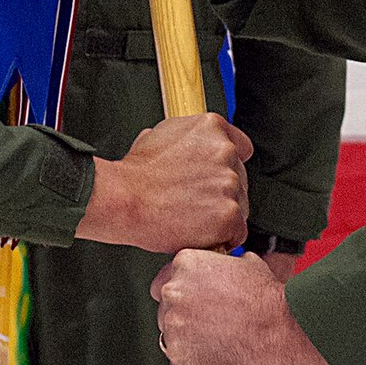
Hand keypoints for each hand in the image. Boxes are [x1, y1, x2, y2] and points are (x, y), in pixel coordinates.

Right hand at [77, 113, 252, 252]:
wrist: (124, 199)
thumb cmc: (135, 173)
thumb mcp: (160, 134)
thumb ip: (188, 138)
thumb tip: (192, 147)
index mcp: (211, 127)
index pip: (241, 148)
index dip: (227, 166)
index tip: (216, 178)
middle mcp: (225, 151)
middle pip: (240, 179)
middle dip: (221, 192)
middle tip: (194, 202)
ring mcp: (230, 183)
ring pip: (240, 206)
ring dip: (221, 215)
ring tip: (191, 218)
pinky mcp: (229, 214)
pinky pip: (237, 232)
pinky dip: (221, 238)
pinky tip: (199, 234)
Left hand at [151, 250, 326, 364]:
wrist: (285, 328)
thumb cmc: (269, 299)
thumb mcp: (244, 263)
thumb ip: (218, 267)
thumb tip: (218, 272)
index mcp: (184, 264)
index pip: (165, 283)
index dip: (184, 298)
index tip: (197, 307)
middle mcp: (173, 293)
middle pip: (166, 312)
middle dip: (186, 321)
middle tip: (212, 327)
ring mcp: (175, 327)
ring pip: (172, 340)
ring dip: (190, 344)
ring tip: (219, 345)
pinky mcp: (182, 359)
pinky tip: (218, 361)